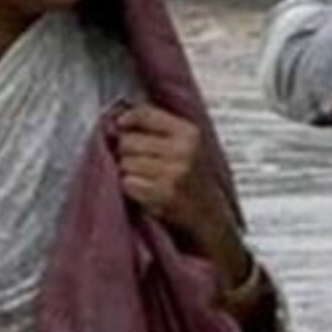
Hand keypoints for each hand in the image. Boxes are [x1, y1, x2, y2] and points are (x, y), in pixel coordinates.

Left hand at [116, 103, 253, 302]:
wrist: (211, 218)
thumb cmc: (193, 181)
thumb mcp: (187, 146)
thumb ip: (160, 129)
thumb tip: (120, 117)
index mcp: (189, 132)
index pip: (144, 113)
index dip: (125, 120)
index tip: (119, 126)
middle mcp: (183, 149)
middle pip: (127, 140)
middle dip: (126, 153)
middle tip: (140, 166)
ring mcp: (175, 172)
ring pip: (125, 163)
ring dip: (128, 173)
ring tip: (146, 180)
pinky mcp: (165, 194)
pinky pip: (127, 183)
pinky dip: (130, 190)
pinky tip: (144, 193)